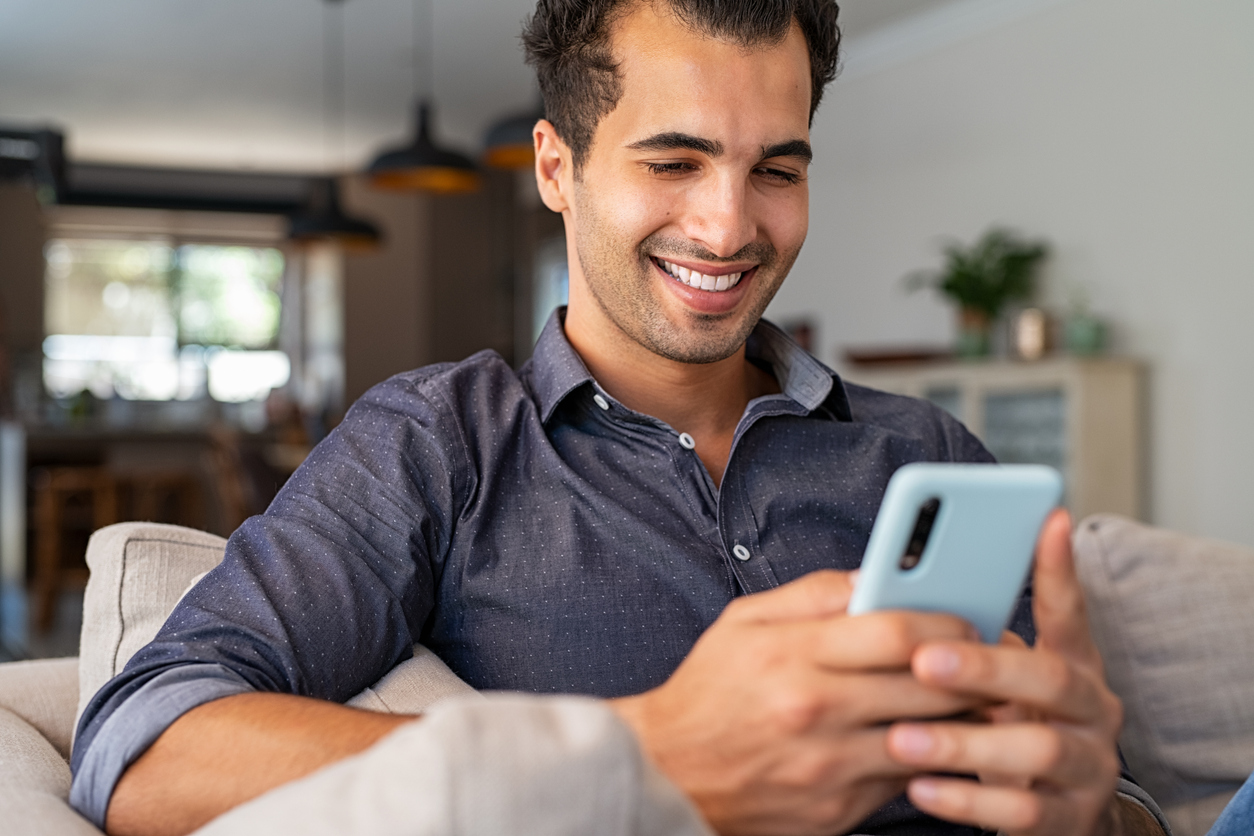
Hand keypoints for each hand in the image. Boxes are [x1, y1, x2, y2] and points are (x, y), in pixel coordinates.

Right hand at [610, 570, 990, 835]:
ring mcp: (829, 768)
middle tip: (995, 655)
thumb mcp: (742, 623)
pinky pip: (908, 782)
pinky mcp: (837, 811)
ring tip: (981, 697)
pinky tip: (938, 740)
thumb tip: (877, 575)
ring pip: (930, 739)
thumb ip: (813, 594)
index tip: (968, 616)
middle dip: (974, 669)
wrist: (666, 775)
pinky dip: (931, 759)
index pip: (896, 631)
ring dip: (966, 718)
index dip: (947, 621)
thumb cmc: (707, 692)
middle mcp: (815, 712)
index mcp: (791, 656)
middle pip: (928, 687)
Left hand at [884, 509, 1134, 834]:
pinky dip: (966, 800)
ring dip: (964, 743)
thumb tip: (895, 591)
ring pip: (1036, 750)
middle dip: (985, 668)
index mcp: (1073, 664)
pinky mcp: (1069, 820)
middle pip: (1050, 680)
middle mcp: (1092, 710)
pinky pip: (1022, 813)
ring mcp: (1087, 767)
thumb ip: (968, 640)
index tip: (1047, 521)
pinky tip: (918, 787)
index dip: (1059, 569)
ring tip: (901, 738)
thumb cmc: (1002, 724)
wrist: (1046, 810)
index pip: (1070, 611)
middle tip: (923, 660)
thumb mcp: (995, 679)